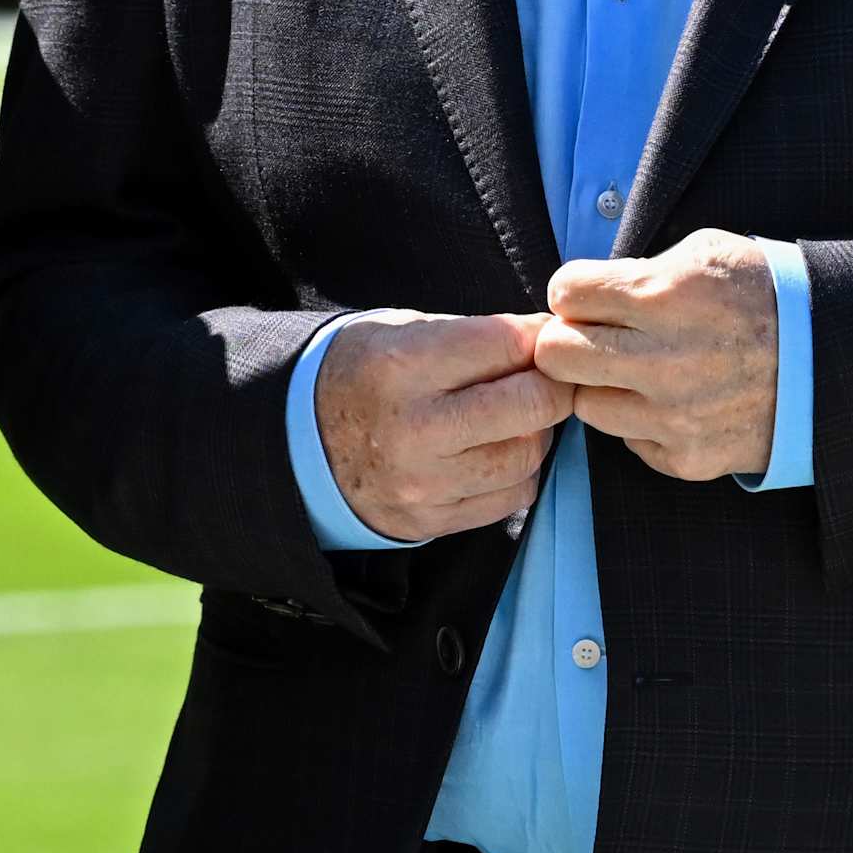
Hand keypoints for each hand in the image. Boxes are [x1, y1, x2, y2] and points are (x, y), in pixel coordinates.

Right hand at [315, 308, 570, 542]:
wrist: (300, 440)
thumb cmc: (365, 372)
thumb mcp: (406, 330)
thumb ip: (478, 335)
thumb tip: (551, 342)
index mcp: (403, 365)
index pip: (508, 344)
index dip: (539, 337)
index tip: (543, 338)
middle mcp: (415, 429)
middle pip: (531, 404)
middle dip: (552, 385)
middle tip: (546, 378)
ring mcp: (423, 484)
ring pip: (528, 455)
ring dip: (536, 431)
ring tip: (515, 415)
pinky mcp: (430, 522)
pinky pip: (511, 497)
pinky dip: (518, 471)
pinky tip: (495, 451)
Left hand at [535, 229, 778, 482]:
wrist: (829, 360)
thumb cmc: (762, 295)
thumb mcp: (706, 252)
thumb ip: (641, 269)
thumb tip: (587, 293)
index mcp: (666, 294)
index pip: (565, 292)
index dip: (573, 290)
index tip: (588, 295)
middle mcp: (664, 359)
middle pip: (556, 355)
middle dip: (566, 340)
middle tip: (593, 336)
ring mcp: (674, 415)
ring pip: (585, 403)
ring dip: (602, 385)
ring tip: (637, 370)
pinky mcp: (685, 456)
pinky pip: (628, 440)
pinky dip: (641, 421)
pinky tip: (673, 400)